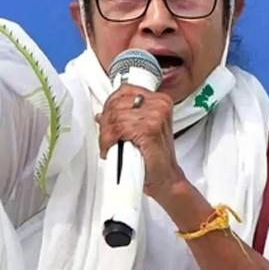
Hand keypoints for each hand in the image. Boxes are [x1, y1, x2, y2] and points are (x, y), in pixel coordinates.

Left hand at [95, 84, 186, 199]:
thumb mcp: (142, 129)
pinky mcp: (149, 130)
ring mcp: (155, 116)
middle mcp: (159, 105)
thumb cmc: (155, 157)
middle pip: (117, 104)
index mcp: (160, 100)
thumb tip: (103, 114)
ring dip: (105, 134)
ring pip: (115, 117)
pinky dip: (108, 141)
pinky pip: (118, 129)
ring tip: (108, 145)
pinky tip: (109, 150)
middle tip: (105, 137)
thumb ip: (126, 117)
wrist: (166, 178)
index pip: (125, 90)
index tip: (105, 118)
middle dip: (106, 122)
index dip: (110, 104)